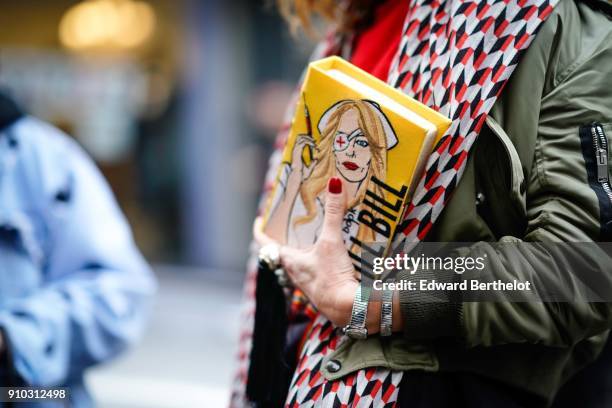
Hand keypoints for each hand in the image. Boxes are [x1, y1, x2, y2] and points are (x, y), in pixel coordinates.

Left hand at [254, 177, 357, 326]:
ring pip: (295, 262)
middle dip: (283, 236)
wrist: (348, 309)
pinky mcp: (320, 288)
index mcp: (288, 260)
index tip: (259, 219)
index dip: (259, 229)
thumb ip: (334, 212)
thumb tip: (334, 183)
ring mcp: (306, 282)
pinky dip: (314, 259)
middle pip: (280, 251)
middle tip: (288, 221)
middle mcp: (292, 272)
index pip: (264, 243)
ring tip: (308, 234)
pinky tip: (328, 254)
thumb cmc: (331, 278)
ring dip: (299, 249)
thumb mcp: (332, 241)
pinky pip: (311, 270)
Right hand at [290, 135, 315, 180]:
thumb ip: (312, 163)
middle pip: (299, 137)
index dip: (306, 139)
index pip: (299, 141)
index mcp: (296, 153)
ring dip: (308, 139)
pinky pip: (303, 143)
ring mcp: (295, 151)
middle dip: (307, 137)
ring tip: (314, 142)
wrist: (298, 176)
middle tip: (314, 140)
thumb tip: (316, 159)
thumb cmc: (302, 174)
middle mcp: (295, 151)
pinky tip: (313, 145)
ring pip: (301, 138)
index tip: (314, 142)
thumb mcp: (309, 168)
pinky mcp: (297, 152)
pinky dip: (309, 142)